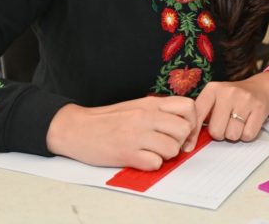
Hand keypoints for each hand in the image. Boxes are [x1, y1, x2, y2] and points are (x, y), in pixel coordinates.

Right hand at [46, 96, 197, 170]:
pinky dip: (151, 164)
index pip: (189, 106)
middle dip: (180, 141)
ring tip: (151, 152)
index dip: (192, 121)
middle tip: (167, 145)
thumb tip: (185, 123)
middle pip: (184, 130)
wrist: (77, 128)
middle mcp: (146, 116)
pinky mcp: (126, 153)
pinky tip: (140, 159)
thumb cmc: (108, 120)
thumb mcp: (136, 106)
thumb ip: (160, 112)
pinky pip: (155, 163)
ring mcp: (136, 134)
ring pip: (172, 149)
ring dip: (165, 154)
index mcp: (150, 103)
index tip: (183, 132)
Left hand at [187, 73, 268, 149]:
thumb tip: (188, 143)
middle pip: (216, 131)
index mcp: (212, 89)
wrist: (260, 89)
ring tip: (237, 122)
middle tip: (225, 124)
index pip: (197, 115)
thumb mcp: (215, 100)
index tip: (188, 146)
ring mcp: (244, 99)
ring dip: (234, 134)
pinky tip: (247, 123)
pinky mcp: (259, 108)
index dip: (193, 133)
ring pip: (232, 135)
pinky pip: (248, 135)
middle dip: (220, 133)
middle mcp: (227, 92)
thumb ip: (202, 116)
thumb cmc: (232, 99)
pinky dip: (247, 134)